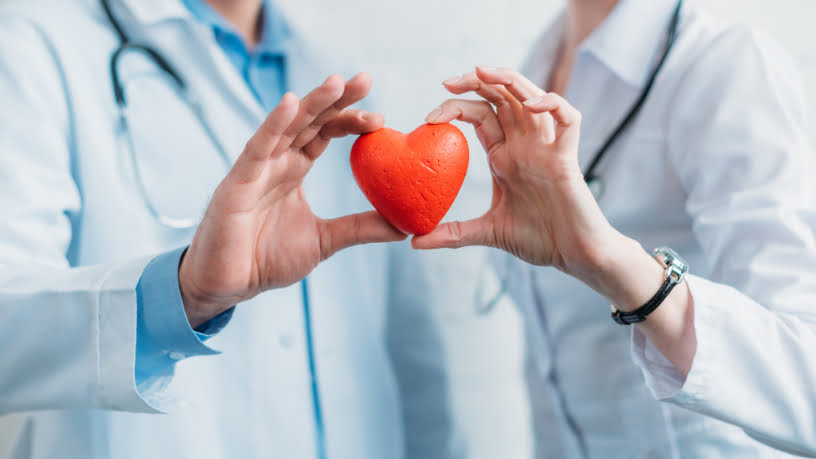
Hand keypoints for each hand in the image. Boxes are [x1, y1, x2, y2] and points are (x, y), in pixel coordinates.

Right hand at [180, 73, 405, 326]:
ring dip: (312, 102)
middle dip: (337, 99)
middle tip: (366, 79)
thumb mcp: (325, 241)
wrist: (228, 285)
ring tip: (337, 82)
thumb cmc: (265, 259)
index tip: (381, 117)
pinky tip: (290, 103)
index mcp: (294, 170)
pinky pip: (258, 147)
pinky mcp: (238, 182)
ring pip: (286, 125)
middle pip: (310, 120)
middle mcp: (276, 161)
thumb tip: (404, 226)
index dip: (350, 120)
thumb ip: (360, 228)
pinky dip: (274, 124)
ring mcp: (256, 168)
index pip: (325, 133)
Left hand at [415, 67, 696, 374]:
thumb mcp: (487, 233)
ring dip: (508, 80)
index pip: (480, 115)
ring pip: (532, 97)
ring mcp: (547, 148)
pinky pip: (567, 118)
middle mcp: (525, 145)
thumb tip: (414, 243)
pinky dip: (551, 105)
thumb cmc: (539, 240)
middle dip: (475, 82)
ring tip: (481, 72)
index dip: (456, 106)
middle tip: (447, 83)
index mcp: (505, 156)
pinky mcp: (567, 157)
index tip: (429, 118)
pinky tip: (531, 105)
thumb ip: (453, 234)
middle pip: (502, 96)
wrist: (574, 255)